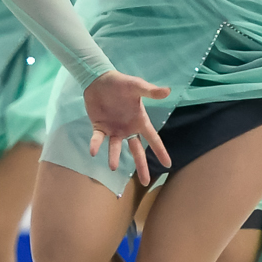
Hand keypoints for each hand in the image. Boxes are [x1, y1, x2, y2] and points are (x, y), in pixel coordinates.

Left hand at [82, 70, 171, 186]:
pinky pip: (97, 139)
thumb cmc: (120, 83)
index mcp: (139, 121)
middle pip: (136, 150)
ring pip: (116, 148)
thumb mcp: (136, 86)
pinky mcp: (99, 127)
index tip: (167, 165)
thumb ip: (150, 91)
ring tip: (113, 167)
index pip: (153, 139)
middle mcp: (128, 128)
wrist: (99, 80)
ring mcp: (113, 129)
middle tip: (144, 182)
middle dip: (141, 166)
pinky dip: (96, 144)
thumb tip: (168, 91)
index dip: (160, 151)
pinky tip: (93, 151)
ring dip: (115, 156)